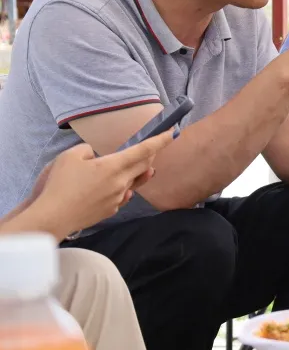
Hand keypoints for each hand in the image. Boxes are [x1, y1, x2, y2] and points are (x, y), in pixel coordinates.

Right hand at [9, 132, 172, 239]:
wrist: (54, 217)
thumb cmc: (60, 185)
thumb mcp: (70, 156)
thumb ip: (87, 150)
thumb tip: (95, 157)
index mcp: (114, 166)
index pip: (144, 150)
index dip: (160, 140)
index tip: (173, 133)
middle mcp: (121, 182)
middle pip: (143, 166)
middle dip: (149, 156)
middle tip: (150, 149)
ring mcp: (118, 198)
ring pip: (133, 182)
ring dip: (136, 173)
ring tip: (138, 167)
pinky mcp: (111, 210)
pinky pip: (123, 196)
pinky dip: (123, 188)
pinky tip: (114, 187)